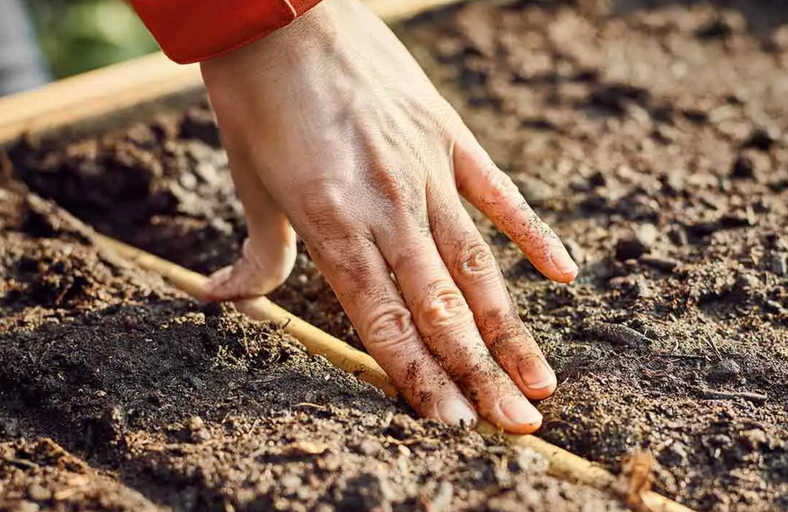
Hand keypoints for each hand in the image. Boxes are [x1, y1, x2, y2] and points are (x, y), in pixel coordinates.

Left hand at [198, 0, 577, 432]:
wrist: (283, 10)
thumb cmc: (256, 98)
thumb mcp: (251, 180)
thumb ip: (259, 253)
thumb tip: (224, 299)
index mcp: (333, 223)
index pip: (383, 320)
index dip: (419, 377)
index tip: (453, 424)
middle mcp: (386, 207)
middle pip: (441, 307)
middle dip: (479, 374)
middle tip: (517, 426)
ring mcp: (425, 170)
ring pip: (477, 265)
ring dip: (511, 327)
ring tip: (542, 382)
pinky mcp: (447, 136)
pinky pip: (498, 194)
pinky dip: (532, 234)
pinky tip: (564, 276)